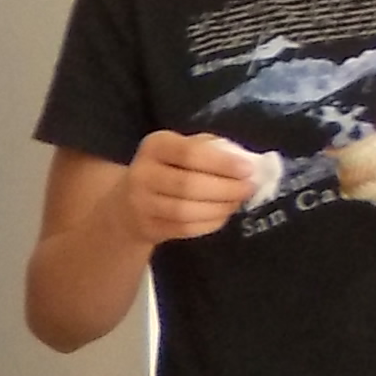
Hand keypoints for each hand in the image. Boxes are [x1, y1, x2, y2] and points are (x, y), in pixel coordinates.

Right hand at [118, 131, 262, 244]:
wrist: (128, 203)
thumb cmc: (168, 168)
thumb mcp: (183, 148)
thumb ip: (212, 150)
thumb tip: (247, 162)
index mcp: (155, 146)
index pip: (190, 153)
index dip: (222, 163)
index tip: (248, 169)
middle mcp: (142, 173)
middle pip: (188, 185)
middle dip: (225, 188)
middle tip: (248, 188)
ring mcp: (141, 204)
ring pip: (186, 211)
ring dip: (219, 208)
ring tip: (236, 202)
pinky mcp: (148, 228)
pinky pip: (184, 229)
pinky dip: (209, 223)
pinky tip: (222, 214)